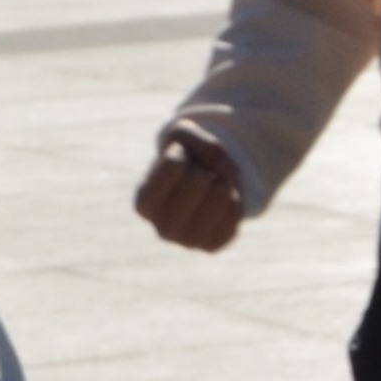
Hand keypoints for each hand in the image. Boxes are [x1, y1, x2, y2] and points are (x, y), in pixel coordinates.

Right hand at [133, 124, 247, 252]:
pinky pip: (236, 208)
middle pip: (198, 180)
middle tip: (198, 176)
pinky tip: (220, 202)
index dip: (184, 152)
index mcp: (143, 203)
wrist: (200, 189)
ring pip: (220, 194)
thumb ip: (198, 139)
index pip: (173, 164)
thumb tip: (225, 166)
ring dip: (221, 181)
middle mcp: (161, 229)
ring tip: (211, 187)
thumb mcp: (182, 136)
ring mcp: (188, 242)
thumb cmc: (184, 161)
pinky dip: (233, 196)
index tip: (180, 162)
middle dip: (203, 169)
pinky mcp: (213, 245)